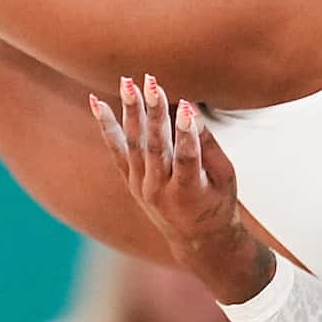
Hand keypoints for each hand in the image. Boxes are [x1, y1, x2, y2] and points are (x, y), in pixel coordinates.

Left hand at [91, 75, 270, 304]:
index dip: (186, 132)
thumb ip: (207, 144)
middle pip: (155, 147)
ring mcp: (141, 186)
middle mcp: (160, 191)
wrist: (196, 239)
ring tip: (127, 83)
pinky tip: (97, 102)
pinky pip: (116, 150)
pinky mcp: (130, 181)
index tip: (186, 105)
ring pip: (133, 144)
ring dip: (130, 111)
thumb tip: (189, 108)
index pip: (187, 158)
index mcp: (190, 192)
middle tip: (151, 83)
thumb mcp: (225, 177)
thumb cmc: (218, 203)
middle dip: (154, 113)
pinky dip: (106, 126)